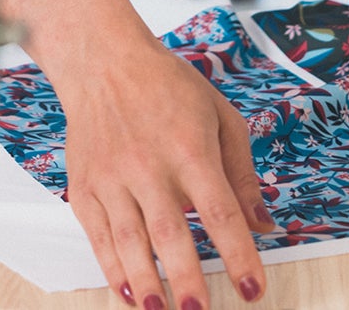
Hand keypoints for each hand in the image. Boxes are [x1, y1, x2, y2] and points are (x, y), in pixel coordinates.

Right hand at [55, 34, 271, 307]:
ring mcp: (112, 177)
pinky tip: (129, 294)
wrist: (104, 61)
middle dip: (186, 279)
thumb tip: (263, 225)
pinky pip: (99, 237)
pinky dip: (113, 269)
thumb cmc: (168, 86)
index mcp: (190, 147)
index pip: (220, 211)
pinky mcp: (85, 187)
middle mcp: (149, 164)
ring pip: (130, 241)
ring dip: (147, 283)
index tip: (252, 290)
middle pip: (171, 233)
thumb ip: (242, 173)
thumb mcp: (219, 115)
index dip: (238, 255)